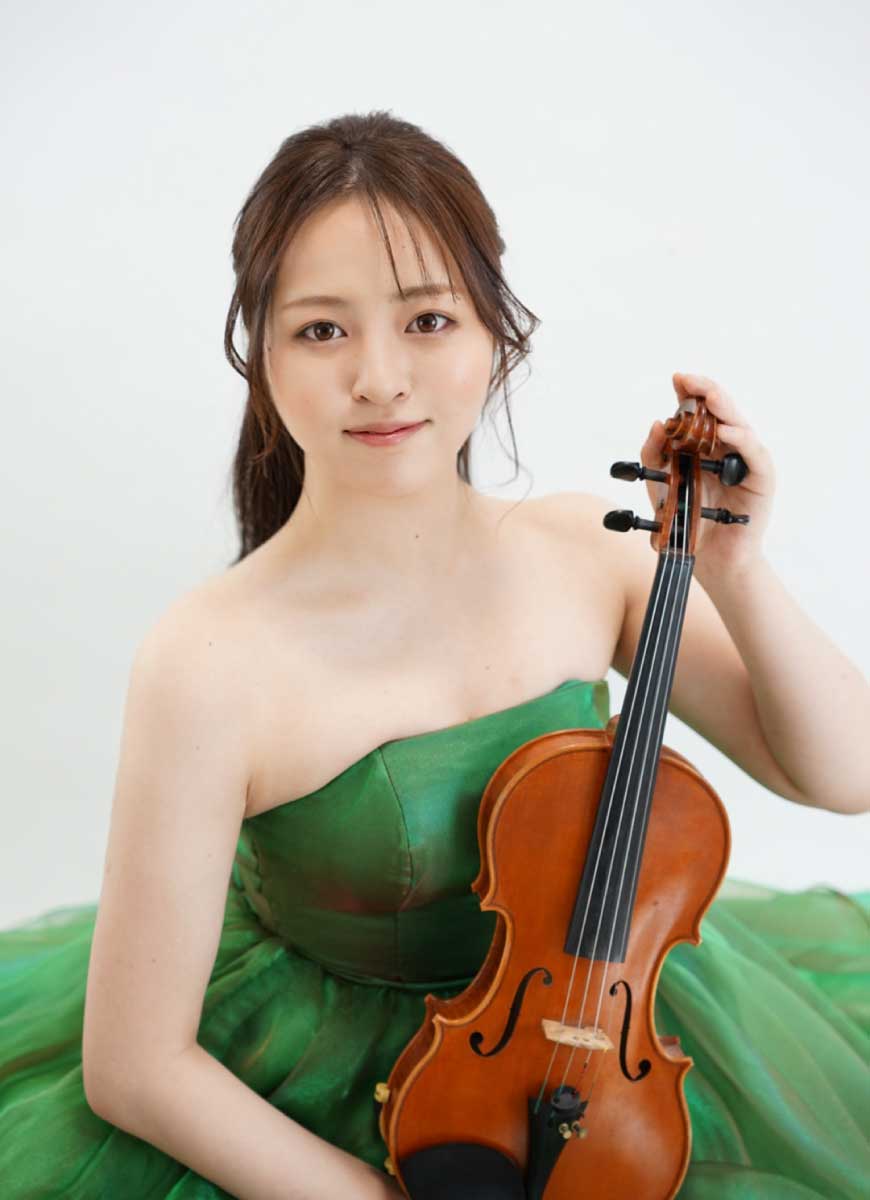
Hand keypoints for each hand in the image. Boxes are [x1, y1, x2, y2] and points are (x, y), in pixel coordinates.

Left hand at [640, 371, 775, 583]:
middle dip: (705, 391)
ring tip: (706, 397)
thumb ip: (654, 455)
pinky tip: (726, 432)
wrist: (705, 560)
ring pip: (740, 426)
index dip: (691, 392)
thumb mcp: (660, 485)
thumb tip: (656, 423)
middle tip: (687, 379)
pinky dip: (742, 441)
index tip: (676, 378)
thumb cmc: (686, 521)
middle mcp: (728, 449)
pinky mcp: (762, 480)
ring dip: (723, 408)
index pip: (701, 411)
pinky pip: (755, 455)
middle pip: (722, 411)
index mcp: (705, 446)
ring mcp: (746, 463)